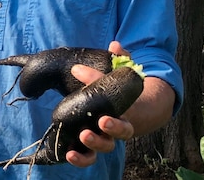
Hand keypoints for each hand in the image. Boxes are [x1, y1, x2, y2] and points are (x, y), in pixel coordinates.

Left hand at [65, 40, 134, 166]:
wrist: (134, 113)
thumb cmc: (124, 90)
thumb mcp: (124, 72)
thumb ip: (122, 58)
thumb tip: (114, 45)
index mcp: (127, 105)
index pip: (113, 94)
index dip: (95, 80)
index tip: (79, 72)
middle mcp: (120, 124)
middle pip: (123, 130)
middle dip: (113, 127)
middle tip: (102, 120)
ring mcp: (108, 137)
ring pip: (107, 146)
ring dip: (96, 143)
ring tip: (84, 135)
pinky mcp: (94, 145)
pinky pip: (90, 156)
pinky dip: (82, 158)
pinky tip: (69, 154)